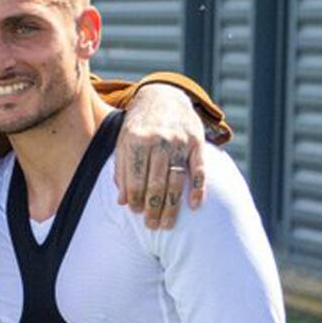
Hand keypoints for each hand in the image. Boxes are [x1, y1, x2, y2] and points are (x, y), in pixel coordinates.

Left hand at [114, 84, 206, 229]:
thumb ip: (122, 169)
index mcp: (136, 140)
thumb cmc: (139, 125)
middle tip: (152, 226)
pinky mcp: (197, 142)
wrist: (163, 96)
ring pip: (176, 180)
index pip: (134, 177)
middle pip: (155, 182)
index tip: (136, 213)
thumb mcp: (123, 141)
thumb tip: (122, 201)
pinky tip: (194, 206)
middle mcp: (158, 141)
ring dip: (171, 205)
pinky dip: (198, 188)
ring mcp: (180, 142)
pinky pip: (200, 169)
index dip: (135, 198)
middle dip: (152, 208)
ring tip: (167, 224)